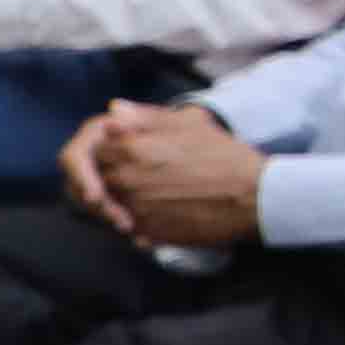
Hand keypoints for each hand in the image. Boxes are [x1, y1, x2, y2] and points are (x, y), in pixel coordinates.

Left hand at [66, 101, 266, 247]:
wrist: (254, 198)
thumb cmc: (226, 157)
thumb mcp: (190, 123)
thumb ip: (145, 116)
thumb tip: (112, 111)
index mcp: (129, 148)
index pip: (90, 151)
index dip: (105, 152)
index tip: (123, 155)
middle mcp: (125, 179)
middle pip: (95, 180)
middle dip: (108, 178)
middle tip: (140, 177)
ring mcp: (134, 208)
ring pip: (108, 206)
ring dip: (121, 201)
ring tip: (154, 195)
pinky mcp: (148, 232)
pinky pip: (129, 228)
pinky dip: (139, 222)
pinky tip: (165, 213)